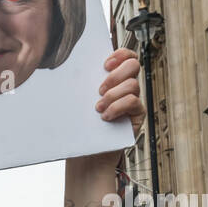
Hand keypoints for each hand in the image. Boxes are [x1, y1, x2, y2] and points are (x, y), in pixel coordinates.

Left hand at [82, 49, 143, 170]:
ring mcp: (133, 99)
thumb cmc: (81, 125)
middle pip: (133, 65)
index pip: (126, 56)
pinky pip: (133, 102)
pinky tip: (105, 116)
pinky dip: (117, 107)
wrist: (86, 152)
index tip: (104, 64)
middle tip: (99, 90)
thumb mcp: (80, 101)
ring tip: (98, 108)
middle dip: (116, 75)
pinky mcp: (137, 114)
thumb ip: (82, 84)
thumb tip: (70, 68)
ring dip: (113, 95)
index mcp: (113, 78)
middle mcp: (126, 86)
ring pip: (132, 85)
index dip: (120, 54)